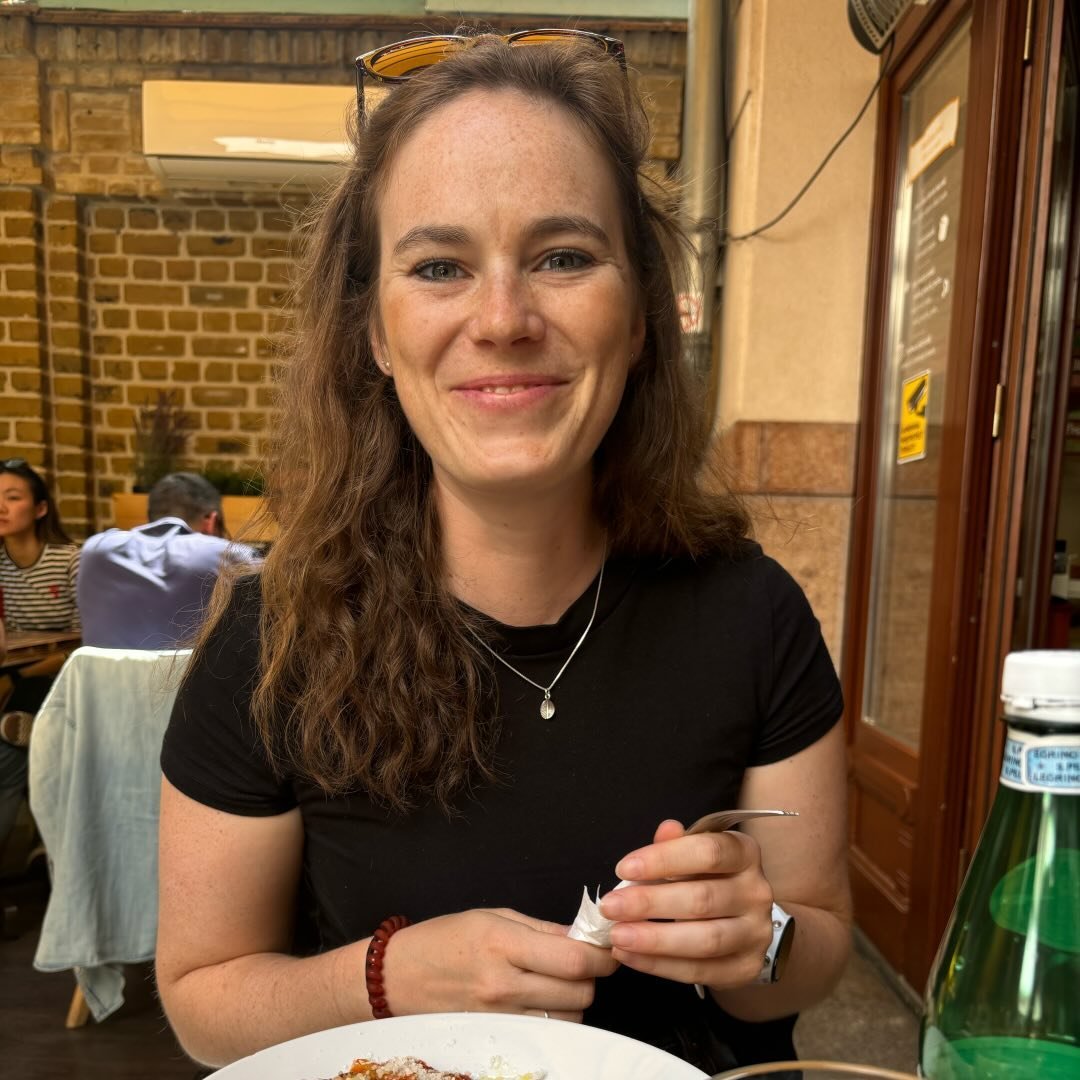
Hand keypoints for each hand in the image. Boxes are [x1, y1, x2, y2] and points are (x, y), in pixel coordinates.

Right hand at [385, 908, 617, 1021]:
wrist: (395, 977)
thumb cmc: (443, 939)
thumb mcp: (492, 916)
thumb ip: (540, 928)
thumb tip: (582, 935)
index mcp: (504, 943)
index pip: (574, 959)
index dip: (601, 955)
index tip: (607, 946)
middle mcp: (504, 984)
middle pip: (579, 993)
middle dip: (592, 977)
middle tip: (583, 963)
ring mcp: (500, 1016)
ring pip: (568, 1018)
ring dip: (575, 1000)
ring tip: (559, 983)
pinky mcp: (496, 1036)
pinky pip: (545, 1032)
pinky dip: (556, 1019)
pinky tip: (544, 1003)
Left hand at [598, 819, 774, 990]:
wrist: (740, 919)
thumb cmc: (706, 877)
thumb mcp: (693, 854)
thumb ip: (676, 845)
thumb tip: (666, 829)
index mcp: (744, 854)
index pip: (708, 853)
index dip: (664, 859)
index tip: (624, 869)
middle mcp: (757, 892)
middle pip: (703, 899)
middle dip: (650, 903)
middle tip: (610, 907)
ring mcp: (756, 933)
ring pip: (705, 940)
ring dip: (654, 940)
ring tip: (618, 936)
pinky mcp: (746, 968)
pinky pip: (700, 971)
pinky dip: (660, 965)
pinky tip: (631, 956)